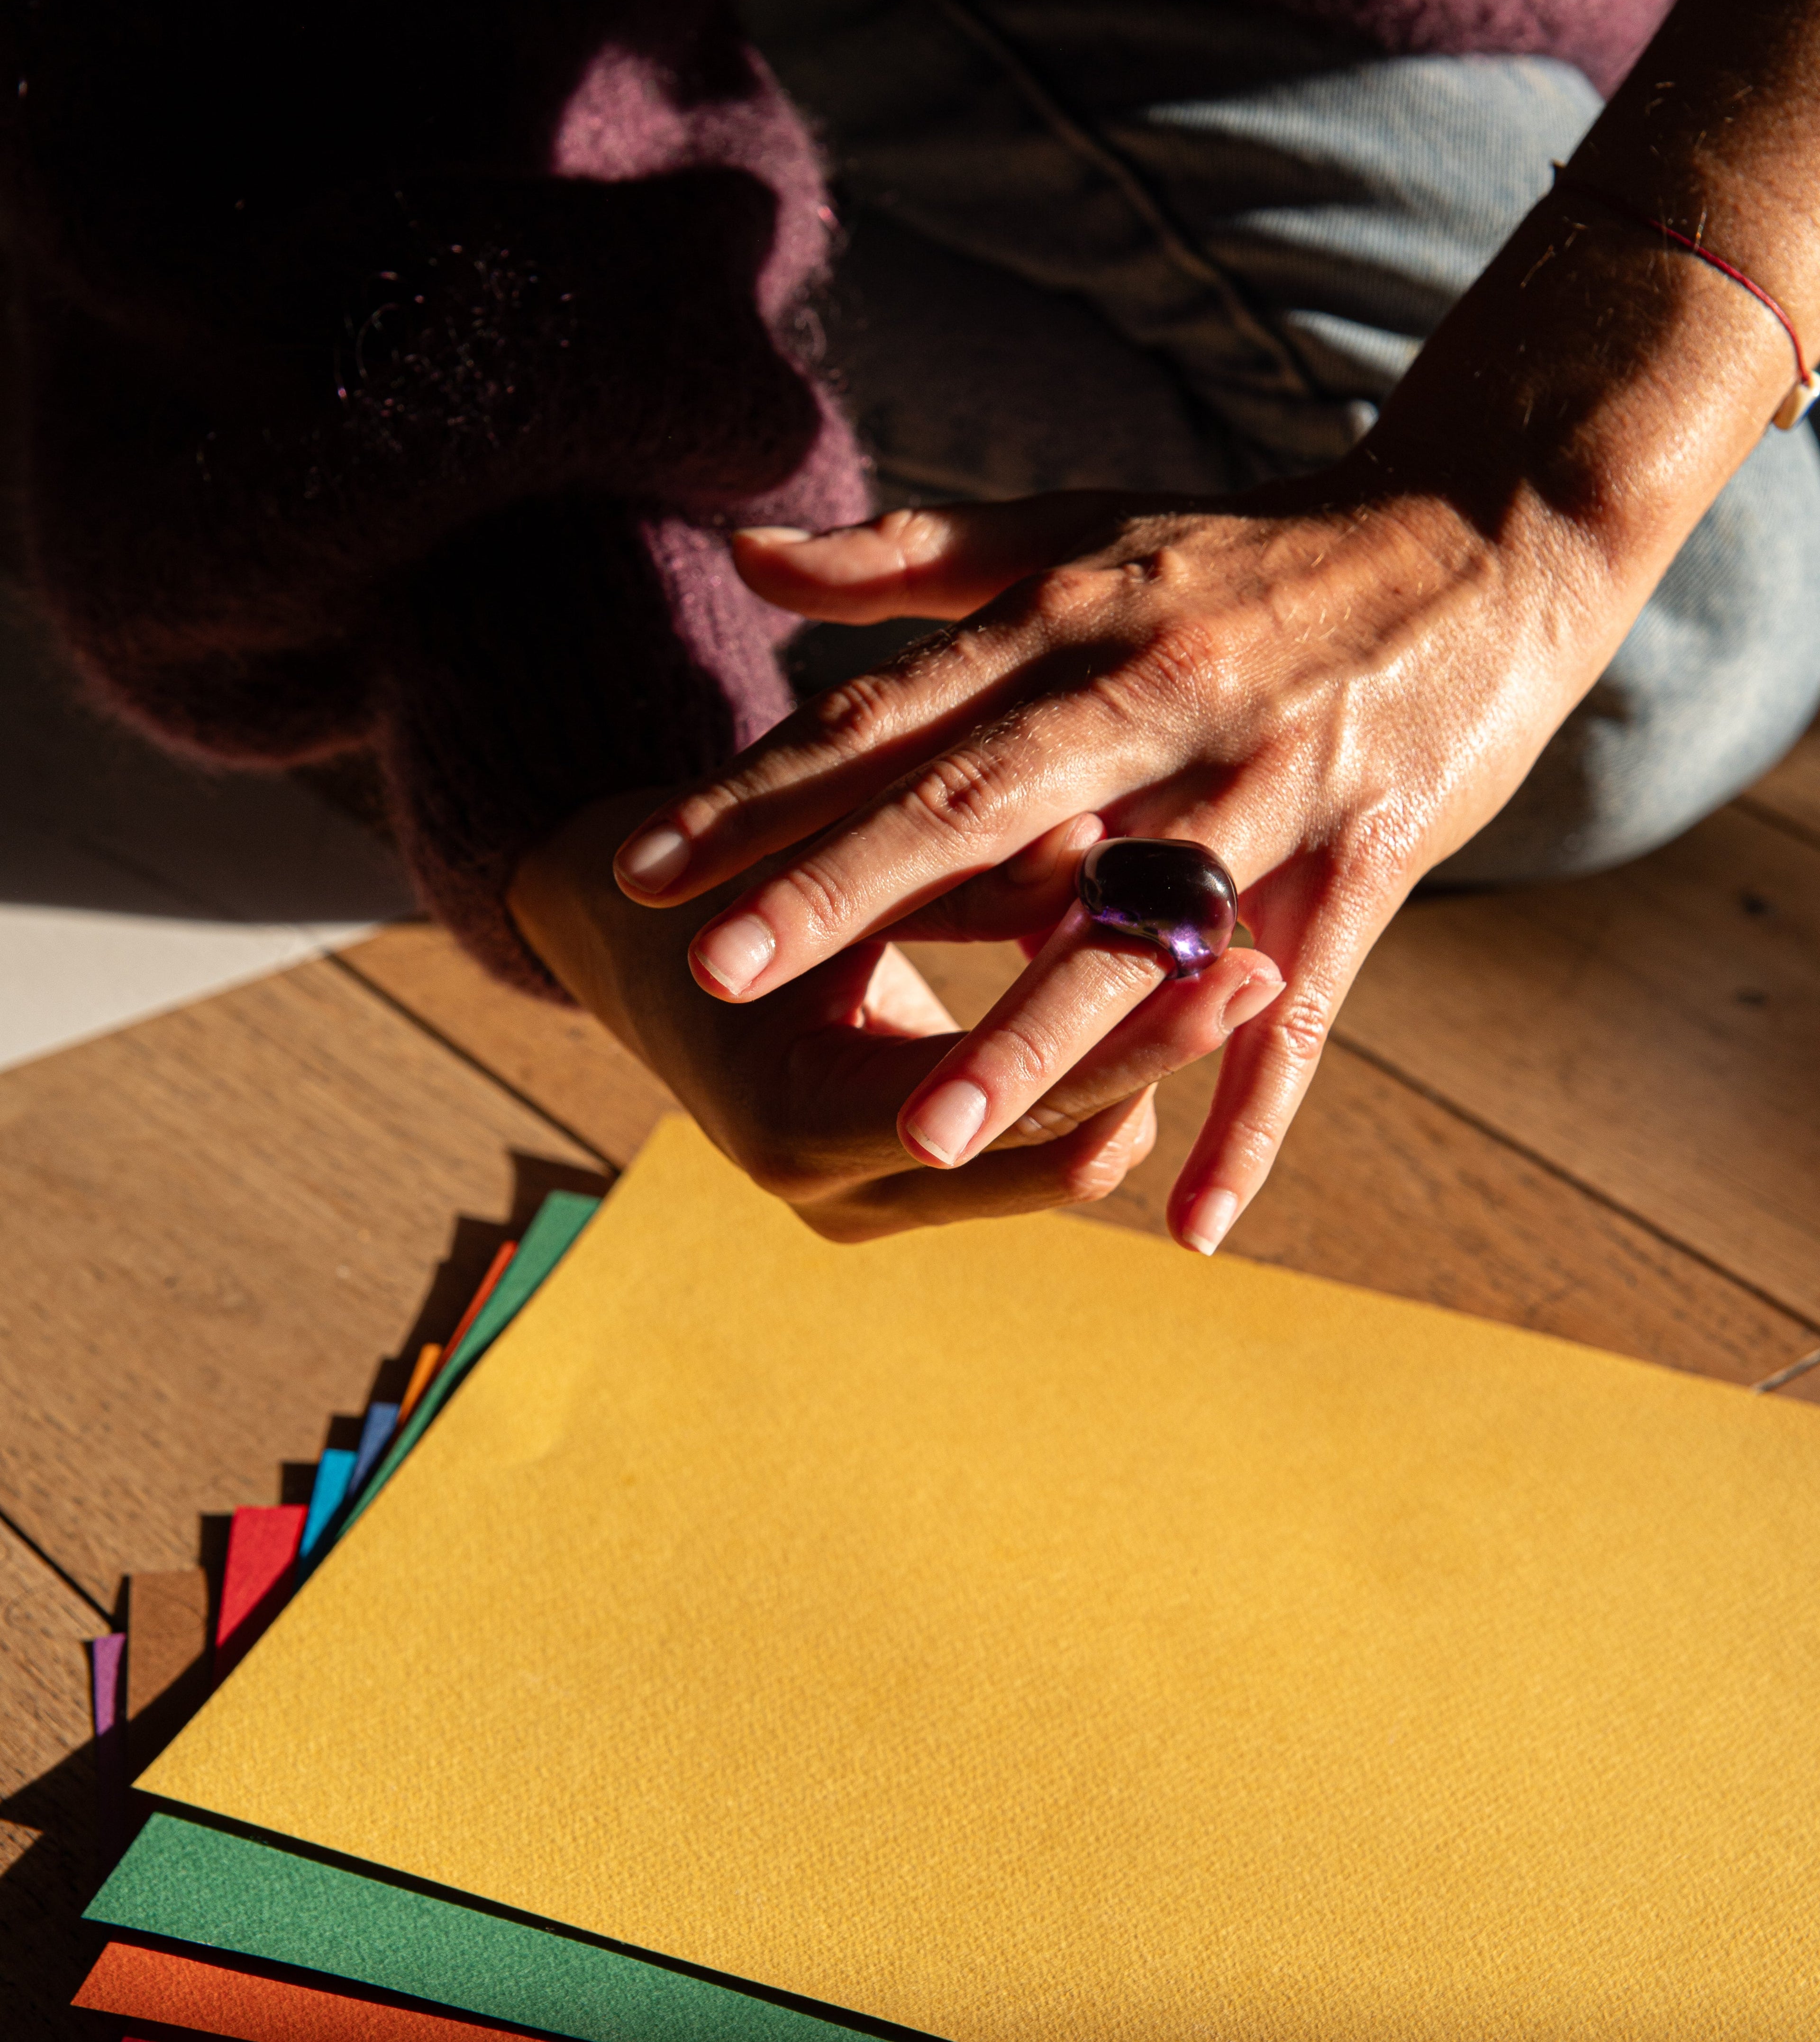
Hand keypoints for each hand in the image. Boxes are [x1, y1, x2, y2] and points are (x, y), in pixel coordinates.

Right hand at [508, 786, 1223, 1241]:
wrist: (619, 926)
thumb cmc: (705, 870)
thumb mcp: (818, 859)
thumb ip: (958, 875)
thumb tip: (1103, 839)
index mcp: (798, 1118)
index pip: (1005, 1103)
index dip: (1123, 1035)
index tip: (1224, 951)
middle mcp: (837, 1191)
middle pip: (1052, 1151)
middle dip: (1157, 1061)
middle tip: (1262, 972)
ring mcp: (869, 1202)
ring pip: (1058, 1160)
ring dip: (1141, 1074)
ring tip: (1242, 973)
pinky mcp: (899, 1182)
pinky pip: (1034, 1149)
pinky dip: (1099, 1079)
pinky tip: (1175, 999)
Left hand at [607, 464, 1640, 1252]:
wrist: (1485, 537)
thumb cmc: (1245, 552)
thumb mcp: (1075, 532)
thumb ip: (909, 561)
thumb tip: (748, 558)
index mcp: (1072, 626)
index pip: (887, 722)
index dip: (760, 796)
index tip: (638, 869)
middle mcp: (1156, 704)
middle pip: (977, 808)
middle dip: (842, 895)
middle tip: (713, 979)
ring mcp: (1266, 789)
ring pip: (1133, 931)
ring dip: (1032, 1039)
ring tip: (924, 1137)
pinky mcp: (1368, 861)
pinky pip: (1301, 1014)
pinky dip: (1250, 1122)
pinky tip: (1188, 1230)